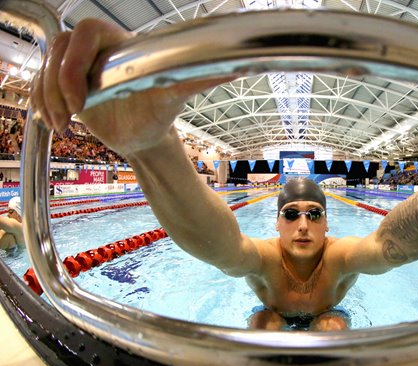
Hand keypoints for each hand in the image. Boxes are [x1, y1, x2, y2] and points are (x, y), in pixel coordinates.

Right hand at [31, 19, 234, 156]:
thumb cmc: (158, 115)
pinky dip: (40, 103)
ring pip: (46, 66)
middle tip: (74, 114)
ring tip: (64, 125)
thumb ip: (197, 78)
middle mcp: (97, 52)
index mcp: (120, 48)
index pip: (88, 31)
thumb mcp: (174, 96)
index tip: (85, 98)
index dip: (78, 61)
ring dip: (48, 97)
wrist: (144, 137)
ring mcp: (78, 67)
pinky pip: (39, 82)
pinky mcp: (65, 83)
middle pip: (60, 48)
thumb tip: (235, 66)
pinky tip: (57, 125)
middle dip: (59, 83)